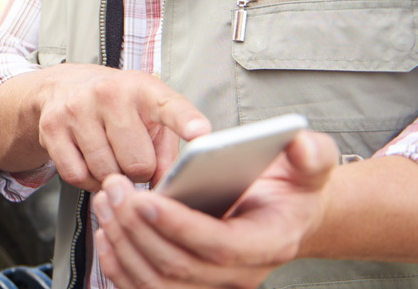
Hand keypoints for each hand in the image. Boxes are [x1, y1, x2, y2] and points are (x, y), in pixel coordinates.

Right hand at [33, 64, 210, 191]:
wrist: (65, 86)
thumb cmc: (119, 105)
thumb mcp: (150, 115)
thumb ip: (166, 151)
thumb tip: (168, 188)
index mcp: (144, 89)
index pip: (170, 106)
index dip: (186, 122)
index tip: (201, 133)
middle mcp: (110, 93)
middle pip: (138, 163)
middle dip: (138, 170)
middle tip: (131, 154)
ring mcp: (78, 108)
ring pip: (106, 173)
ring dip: (112, 177)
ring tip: (110, 155)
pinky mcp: (53, 127)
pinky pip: (78, 177)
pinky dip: (88, 181)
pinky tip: (90, 161)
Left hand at [92, 131, 338, 287]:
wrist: (289, 214)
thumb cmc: (295, 189)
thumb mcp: (312, 164)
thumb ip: (311, 153)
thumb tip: (300, 142)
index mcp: (266, 243)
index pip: (218, 245)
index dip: (181, 226)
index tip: (147, 200)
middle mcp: (238, 274)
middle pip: (178, 267)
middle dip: (138, 229)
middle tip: (114, 189)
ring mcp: (212, 284)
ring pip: (156, 283)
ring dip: (123, 244)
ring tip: (107, 201)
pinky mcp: (190, 283)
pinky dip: (121, 266)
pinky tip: (106, 232)